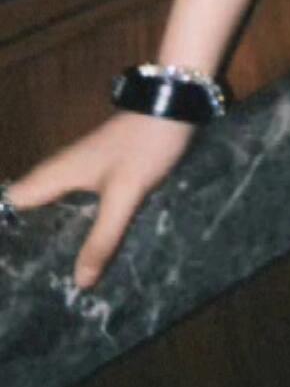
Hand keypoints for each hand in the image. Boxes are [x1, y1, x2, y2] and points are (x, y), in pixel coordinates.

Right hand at [6, 110, 197, 286]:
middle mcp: (62, 169)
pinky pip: (77, 199)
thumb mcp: (124, 195)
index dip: (6, 230)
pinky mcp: (103, 169)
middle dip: (27, 237)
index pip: (12, 201)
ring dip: (50, 231)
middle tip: (26, 277)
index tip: (8, 263)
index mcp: (57, 173)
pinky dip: (74, 221)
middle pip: (30, 206)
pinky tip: (83, 244)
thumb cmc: (144, 146)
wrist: (175, 104)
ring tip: (49, 271)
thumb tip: (79, 283)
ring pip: (54, 203)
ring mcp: (83, 167)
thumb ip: (103, 237)